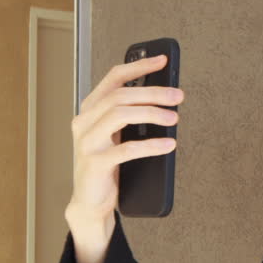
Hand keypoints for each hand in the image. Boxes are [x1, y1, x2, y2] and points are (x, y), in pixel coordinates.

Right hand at [65, 53, 182, 222]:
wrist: (90, 202)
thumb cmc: (106, 165)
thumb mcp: (115, 135)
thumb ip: (128, 115)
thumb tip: (164, 98)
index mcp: (90, 109)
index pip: (114, 78)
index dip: (139, 67)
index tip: (163, 60)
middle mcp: (84, 121)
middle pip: (120, 95)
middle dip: (153, 92)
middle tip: (178, 96)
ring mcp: (87, 142)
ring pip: (120, 114)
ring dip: (152, 113)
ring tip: (174, 118)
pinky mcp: (94, 163)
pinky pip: (126, 150)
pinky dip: (151, 146)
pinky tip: (169, 145)